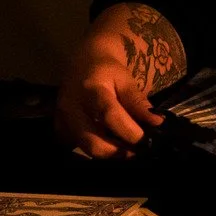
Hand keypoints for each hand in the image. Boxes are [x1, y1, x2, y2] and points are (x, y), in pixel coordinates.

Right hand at [55, 3, 183, 157]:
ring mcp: (62, 120)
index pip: (110, 116)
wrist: (83, 62)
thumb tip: (156, 123)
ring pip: (85, 148)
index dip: (131, 132)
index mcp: (91, 90)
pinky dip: (96, 149)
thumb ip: (138, 102)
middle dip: (119, 152)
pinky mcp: (59, 128)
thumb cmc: (107, 70)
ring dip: (109, 153)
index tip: (147, 140)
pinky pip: (77, 147)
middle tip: (137, 150)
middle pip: (94, 142)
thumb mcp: (125, 80)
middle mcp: (71, 107)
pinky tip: (109, 143)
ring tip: (126, 147)